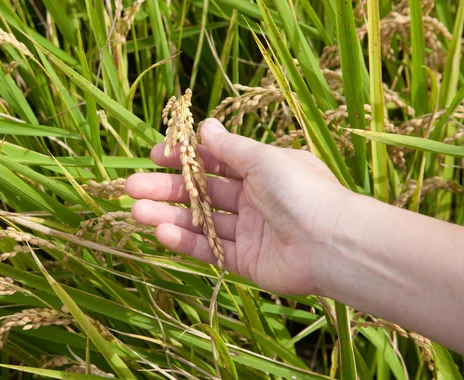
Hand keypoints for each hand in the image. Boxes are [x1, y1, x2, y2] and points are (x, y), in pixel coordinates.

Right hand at [125, 118, 352, 294]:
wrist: (331, 243)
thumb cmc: (301, 191)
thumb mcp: (263, 159)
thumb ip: (230, 147)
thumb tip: (206, 126)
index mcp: (260, 171)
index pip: (214, 162)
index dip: (186, 158)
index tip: (156, 155)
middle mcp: (253, 200)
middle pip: (201, 192)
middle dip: (166, 188)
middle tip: (132, 186)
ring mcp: (248, 231)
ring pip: (201, 221)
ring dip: (167, 215)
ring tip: (136, 211)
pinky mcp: (245, 261)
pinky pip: (210, 250)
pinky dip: (186, 242)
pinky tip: (160, 232)